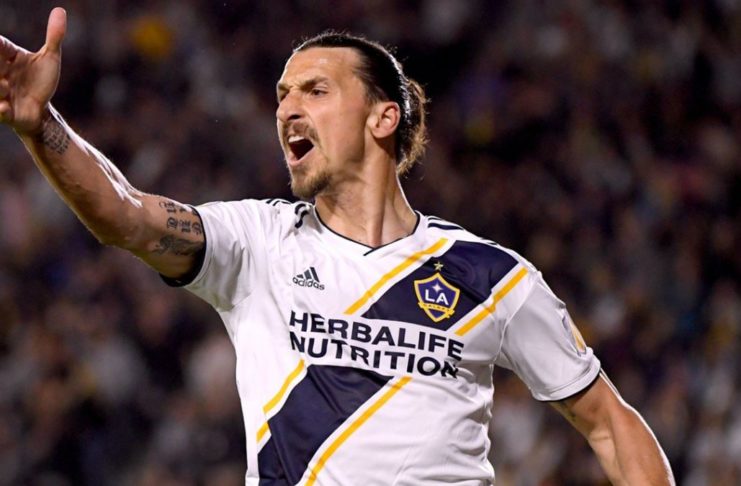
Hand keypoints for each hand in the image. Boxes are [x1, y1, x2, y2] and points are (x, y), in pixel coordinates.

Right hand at [0, 8, 66, 133]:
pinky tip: (4, 107)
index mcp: (7, 57)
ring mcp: (1, 93)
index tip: (2, 47)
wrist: (41, 110)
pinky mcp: (6, 112)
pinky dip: (0, 109)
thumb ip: (54, 36)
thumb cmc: (41, 82)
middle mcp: (0, 73)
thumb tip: (60, 10)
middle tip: (5, 75)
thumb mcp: (50, 58)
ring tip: (5, 86)